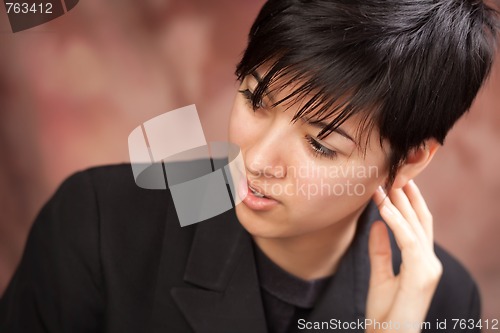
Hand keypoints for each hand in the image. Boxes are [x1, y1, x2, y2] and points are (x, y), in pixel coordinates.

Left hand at [366, 180, 442, 332]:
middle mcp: (429, 262)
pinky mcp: (421, 275)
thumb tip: (377, 223)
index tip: (396, 182)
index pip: (419, 225)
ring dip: (399, 204)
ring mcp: (428, 268)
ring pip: (415, 226)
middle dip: (408, 196)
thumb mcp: (379, 275)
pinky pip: (408, 241)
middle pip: (420, 221)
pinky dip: (395, 222)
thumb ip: (380, 250)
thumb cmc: (385, 314)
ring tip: (386, 183)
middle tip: (395, 172)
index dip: (409, 203)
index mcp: (421, 262)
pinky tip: (384, 207)